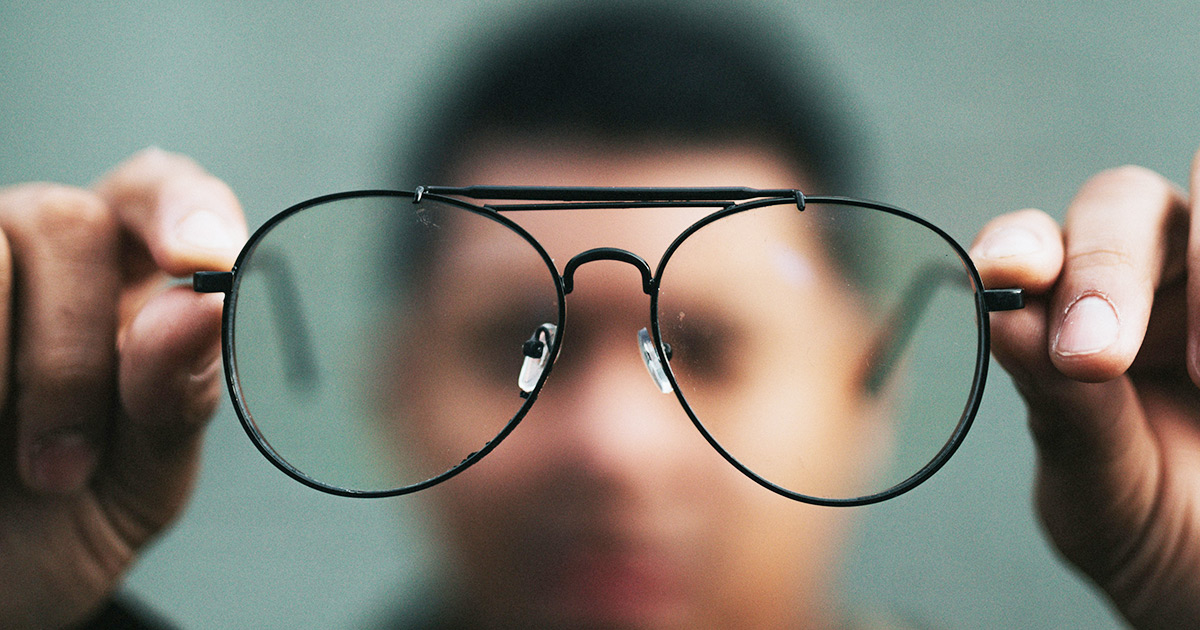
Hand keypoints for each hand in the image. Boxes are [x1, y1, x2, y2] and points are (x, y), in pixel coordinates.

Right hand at [0, 149, 245, 628]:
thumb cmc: (61, 527)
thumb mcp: (141, 476)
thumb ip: (177, 394)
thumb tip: (202, 306)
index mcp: (124, 285)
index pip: (158, 192)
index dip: (182, 207)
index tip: (201, 261)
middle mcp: (35, 260)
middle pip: (68, 220)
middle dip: (74, 351)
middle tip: (64, 465)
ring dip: (18, 371)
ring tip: (17, 469)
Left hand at [972, 149, 1199, 628]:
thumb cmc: (1149, 525)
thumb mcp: (1097, 480)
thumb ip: (1059, 403)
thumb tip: (1001, 312)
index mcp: (1070, 313)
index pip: (1036, 242)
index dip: (1020, 241)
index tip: (1009, 274)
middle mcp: (1148, 278)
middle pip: (1124, 202)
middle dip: (1107, 267)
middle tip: (1096, 357)